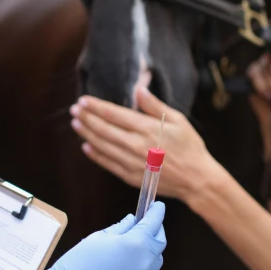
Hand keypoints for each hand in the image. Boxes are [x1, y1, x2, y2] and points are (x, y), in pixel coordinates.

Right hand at [31, 205, 166, 269]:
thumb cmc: (80, 262)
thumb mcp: (99, 238)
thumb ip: (121, 228)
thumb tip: (132, 221)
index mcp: (136, 243)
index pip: (154, 222)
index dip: (157, 212)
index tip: (158, 206)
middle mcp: (146, 262)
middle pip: (160, 243)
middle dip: (156, 232)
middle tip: (148, 226)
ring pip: (155, 263)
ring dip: (148, 253)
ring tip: (132, 251)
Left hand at [70, 87, 219, 200]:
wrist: (196, 180)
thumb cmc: (190, 147)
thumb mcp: (178, 120)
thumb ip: (155, 106)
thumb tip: (138, 90)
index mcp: (147, 128)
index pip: (114, 114)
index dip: (96, 107)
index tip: (84, 100)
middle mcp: (136, 145)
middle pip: (104, 129)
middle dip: (86, 118)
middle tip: (74, 110)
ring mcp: (131, 162)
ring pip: (102, 146)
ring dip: (87, 134)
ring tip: (76, 124)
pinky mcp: (130, 176)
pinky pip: (108, 164)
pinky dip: (95, 155)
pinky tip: (86, 147)